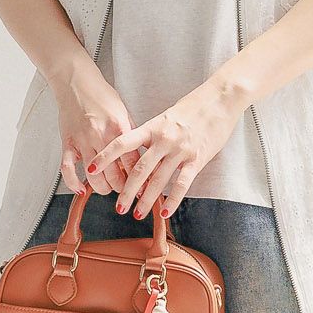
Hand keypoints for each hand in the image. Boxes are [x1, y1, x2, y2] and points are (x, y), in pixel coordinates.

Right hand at [53, 67, 138, 195]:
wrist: (76, 82)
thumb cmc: (101, 96)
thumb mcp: (124, 112)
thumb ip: (131, 135)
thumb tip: (142, 157)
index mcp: (119, 128)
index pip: (133, 163)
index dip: (140, 180)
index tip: (144, 189)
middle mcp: (101, 135)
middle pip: (115, 174)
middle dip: (123, 189)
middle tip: (127, 192)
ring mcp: (82, 140)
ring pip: (94, 176)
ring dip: (103, 188)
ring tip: (108, 189)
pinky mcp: (67, 142)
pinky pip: (68, 168)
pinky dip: (74, 183)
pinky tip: (81, 189)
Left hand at [86, 82, 243, 219]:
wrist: (220, 98)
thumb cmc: (193, 107)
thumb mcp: (166, 117)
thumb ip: (152, 136)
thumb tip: (138, 154)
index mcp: (152, 127)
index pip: (123, 143)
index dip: (105, 157)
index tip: (91, 170)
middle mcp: (164, 139)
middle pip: (139, 169)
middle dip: (126, 190)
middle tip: (117, 207)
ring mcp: (180, 150)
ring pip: (158, 180)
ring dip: (146, 200)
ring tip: (136, 214)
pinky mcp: (197, 158)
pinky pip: (182, 183)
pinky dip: (172, 200)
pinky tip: (164, 212)